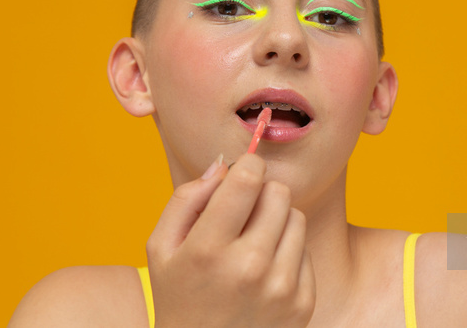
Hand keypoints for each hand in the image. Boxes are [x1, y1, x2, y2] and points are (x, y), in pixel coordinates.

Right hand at [146, 153, 315, 327]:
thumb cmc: (178, 296)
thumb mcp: (161, 248)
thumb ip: (186, 198)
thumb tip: (223, 165)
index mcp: (208, 250)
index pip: (248, 178)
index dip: (247, 164)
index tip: (242, 171)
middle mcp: (249, 268)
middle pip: (278, 192)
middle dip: (261, 193)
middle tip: (243, 214)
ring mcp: (280, 288)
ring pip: (297, 216)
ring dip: (276, 221)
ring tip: (252, 244)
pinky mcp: (302, 303)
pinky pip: (305, 249)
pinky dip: (286, 252)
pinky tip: (263, 272)